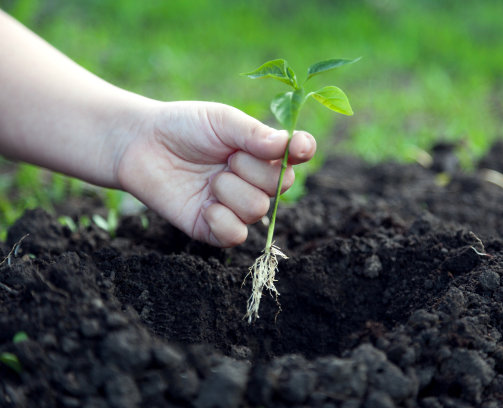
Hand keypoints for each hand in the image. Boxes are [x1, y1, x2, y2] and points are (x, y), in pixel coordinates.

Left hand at [116, 101, 315, 246]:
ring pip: (258, 208)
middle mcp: (255, 180)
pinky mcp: (214, 229)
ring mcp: (236, 206)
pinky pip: (236, 234)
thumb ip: (253, 133)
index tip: (298, 147)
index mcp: (263, 151)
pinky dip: (222, 220)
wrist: (140, 145)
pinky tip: (205, 205)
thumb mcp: (221, 120)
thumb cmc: (184, 127)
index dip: (303, 151)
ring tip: (208, 178)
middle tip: (224, 157)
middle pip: (281, 184)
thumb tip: (286, 145)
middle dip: (252, 168)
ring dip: (230, 190)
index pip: (297, 154)